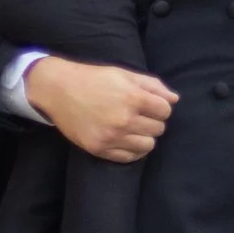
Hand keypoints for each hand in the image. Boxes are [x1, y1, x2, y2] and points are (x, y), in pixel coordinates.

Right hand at [26, 57, 175, 162]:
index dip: (160, 107)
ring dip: (144, 136)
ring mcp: (111, 137)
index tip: (151, 105)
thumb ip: (153, 86)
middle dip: (153, 121)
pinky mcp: (99, 149)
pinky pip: (129, 158)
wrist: (59, 90)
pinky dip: (132, 150)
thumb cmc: (95, 79)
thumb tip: (174, 99)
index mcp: (133, 98)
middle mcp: (124, 120)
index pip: (165, 111)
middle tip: (140, 115)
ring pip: (148, 145)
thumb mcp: (126, 74)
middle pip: (158, 129)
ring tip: (133, 127)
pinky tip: (126, 139)